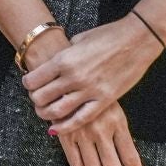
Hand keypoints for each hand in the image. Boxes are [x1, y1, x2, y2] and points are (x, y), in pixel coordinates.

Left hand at [20, 17, 162, 132]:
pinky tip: (56, 129)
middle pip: (41, 97)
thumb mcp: (79, 39)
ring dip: (46, 114)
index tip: (30, 85)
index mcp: (64, 59)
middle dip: (35, 100)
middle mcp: (73, 76)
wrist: (137, 39)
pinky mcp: (105, 100)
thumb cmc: (108, 35)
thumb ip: (65, 53)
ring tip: (45, 112)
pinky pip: (81, 119)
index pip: (33, 80)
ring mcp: (89, 90)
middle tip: (37, 99)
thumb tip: (54, 63)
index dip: (28, 84)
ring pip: (57, 111)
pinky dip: (66, 127)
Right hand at [51, 97, 145, 165]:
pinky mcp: (66, 134)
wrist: (69, 77)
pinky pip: (75, 161)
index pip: (130, 156)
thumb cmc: (96, 94)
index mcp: (117, 122)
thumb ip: (119, 132)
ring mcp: (82, 133)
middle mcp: (101, 130)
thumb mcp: (114, 108)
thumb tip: (129, 163)